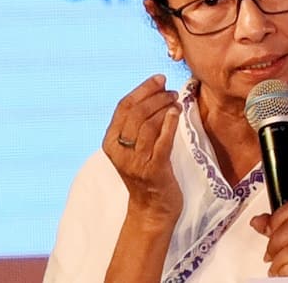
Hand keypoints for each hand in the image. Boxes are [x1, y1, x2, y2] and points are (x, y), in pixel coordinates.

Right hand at [102, 74, 182, 221]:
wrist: (153, 209)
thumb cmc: (147, 172)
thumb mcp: (135, 147)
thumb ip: (138, 124)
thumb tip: (156, 91)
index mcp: (110, 142)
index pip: (124, 106)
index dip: (142, 89)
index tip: (159, 79)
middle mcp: (119, 151)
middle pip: (136, 113)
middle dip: (155, 96)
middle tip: (171, 91)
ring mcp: (135, 162)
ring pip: (148, 124)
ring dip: (164, 107)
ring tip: (176, 101)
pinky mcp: (153, 170)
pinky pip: (162, 142)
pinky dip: (169, 124)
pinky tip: (176, 113)